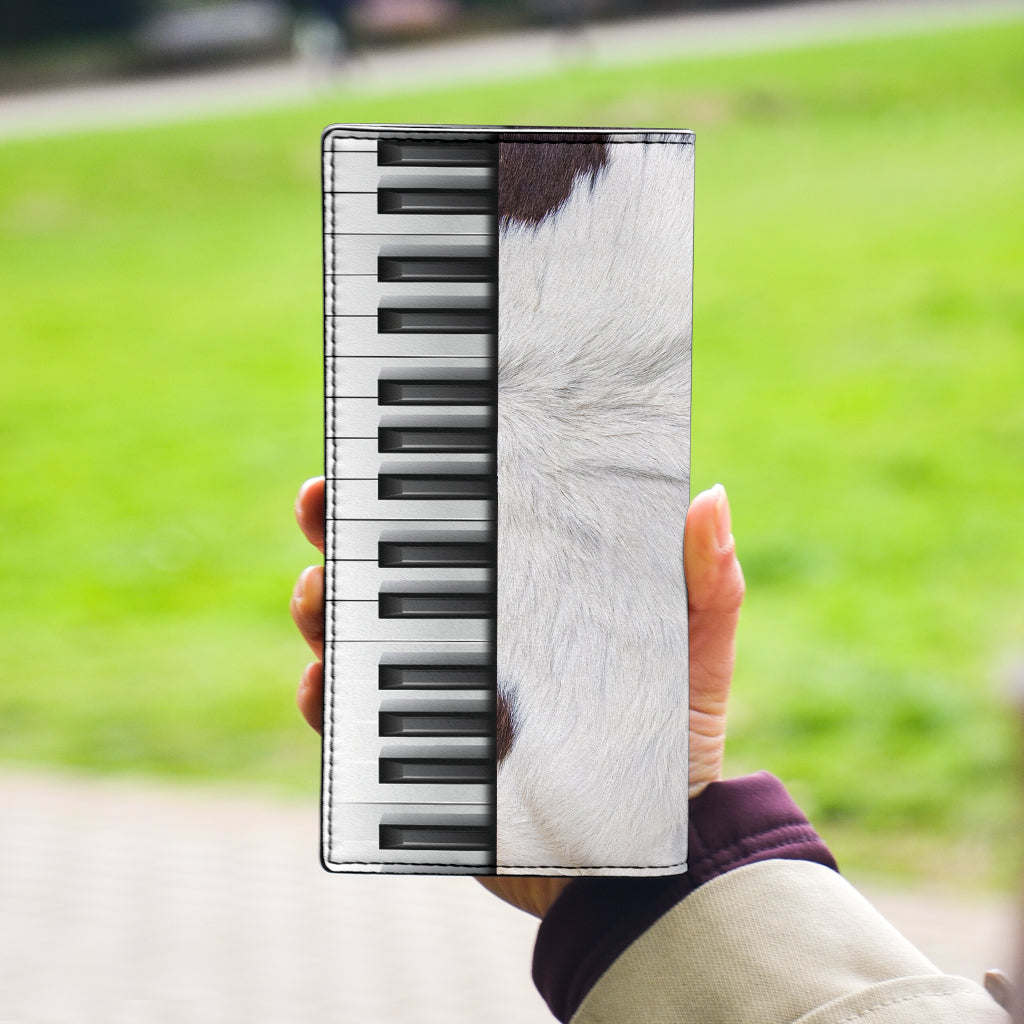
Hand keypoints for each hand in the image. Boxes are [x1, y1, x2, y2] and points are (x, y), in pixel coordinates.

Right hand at [291, 479, 743, 918]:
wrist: (652, 860)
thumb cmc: (680, 750)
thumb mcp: (701, 656)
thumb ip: (708, 584)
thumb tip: (709, 496)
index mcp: (530, 607)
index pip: (459, 537)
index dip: (414, 495)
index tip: (377, 454)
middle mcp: (477, 646)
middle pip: (393, 580)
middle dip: (344, 538)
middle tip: (320, 506)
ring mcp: (445, 703)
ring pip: (359, 645)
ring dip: (324, 612)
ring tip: (318, 596)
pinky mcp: (426, 764)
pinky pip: (358, 731)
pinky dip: (328, 704)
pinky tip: (322, 683)